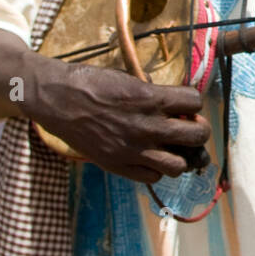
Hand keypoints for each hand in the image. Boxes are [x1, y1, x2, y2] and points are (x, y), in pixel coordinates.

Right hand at [31, 60, 209, 183]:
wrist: (57, 99)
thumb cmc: (90, 82)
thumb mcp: (127, 78)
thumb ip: (152, 91)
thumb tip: (172, 102)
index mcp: (152, 98)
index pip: (196, 102)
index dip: (192, 103)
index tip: (184, 106)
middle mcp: (148, 126)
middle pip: (197, 136)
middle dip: (197, 131)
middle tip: (186, 128)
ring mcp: (134, 149)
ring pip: (179, 166)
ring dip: (179, 156)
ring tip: (169, 148)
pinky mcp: (118, 165)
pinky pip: (152, 178)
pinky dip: (155, 170)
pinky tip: (148, 158)